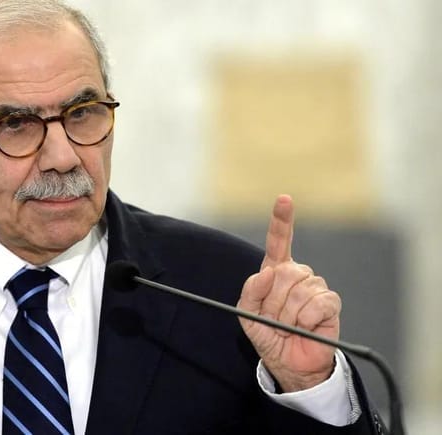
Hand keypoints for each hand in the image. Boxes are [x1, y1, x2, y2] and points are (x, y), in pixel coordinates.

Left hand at [237, 195, 340, 391]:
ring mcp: (315, 287)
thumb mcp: (247, 314)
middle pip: (284, 273)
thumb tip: (266, 273)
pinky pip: (316, 303)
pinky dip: (305, 318)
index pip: (279, 242)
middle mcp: (297, 275)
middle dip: (273, 302)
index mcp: (276, 272)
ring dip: (287, 314)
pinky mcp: (330, 303)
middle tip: (273, 319)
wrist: (288, 362)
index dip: (282, 220)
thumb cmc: (268, 335)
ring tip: (288, 326)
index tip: (285, 199)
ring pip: (298, 290)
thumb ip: (250, 292)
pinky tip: (305, 327)